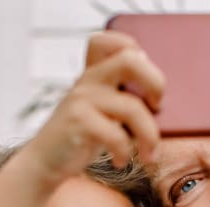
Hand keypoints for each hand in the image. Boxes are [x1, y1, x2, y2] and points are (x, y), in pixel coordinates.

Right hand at [18, 30, 164, 189]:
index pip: (110, 41)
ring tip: (149, 155)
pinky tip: (121, 160)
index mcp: (94, 74)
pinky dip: (125, 152)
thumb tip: (163, 108)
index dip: (135, 50)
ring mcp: (82, 100)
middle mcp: (88, 80)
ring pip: (132, 107)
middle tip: (157, 106)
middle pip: (130, 60)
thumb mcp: (103, 113)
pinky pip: (116, 134)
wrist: (45, 162)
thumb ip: (124, 100)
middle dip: (155, 82)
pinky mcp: (78, 122)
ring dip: (150, 136)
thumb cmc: (82, 138)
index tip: (144, 80)